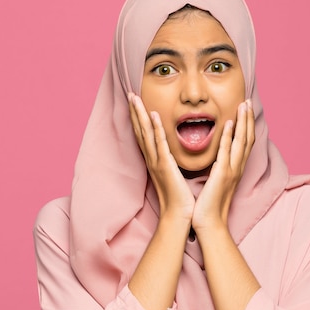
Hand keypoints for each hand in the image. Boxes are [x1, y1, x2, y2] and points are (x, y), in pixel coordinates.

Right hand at [128, 93, 194, 220]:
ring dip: (140, 114)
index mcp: (155, 161)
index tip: (136, 103)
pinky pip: (159, 143)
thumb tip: (173, 153)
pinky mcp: (165, 166)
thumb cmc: (179, 198)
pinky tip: (152, 115)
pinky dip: (155, 128)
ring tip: (135, 98)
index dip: (139, 118)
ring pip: (146, 133)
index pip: (144, 135)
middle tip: (130, 94)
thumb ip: (171, 163)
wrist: (178, 215)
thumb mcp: (174, 175)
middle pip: (140, 130)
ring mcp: (157, 162)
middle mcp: (152, 159)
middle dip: (134, 112)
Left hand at [192, 100, 254, 231]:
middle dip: (248, 118)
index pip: (244, 142)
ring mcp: (231, 171)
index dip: (246, 125)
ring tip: (243, 105)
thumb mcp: (216, 182)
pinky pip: (226, 152)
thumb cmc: (209, 205)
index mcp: (235, 169)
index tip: (245, 109)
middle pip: (247, 138)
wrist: (209, 223)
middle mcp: (237, 168)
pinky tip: (229, 123)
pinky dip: (228, 137)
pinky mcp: (222, 175)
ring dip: (243, 122)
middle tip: (248, 100)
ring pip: (241, 142)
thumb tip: (217, 157)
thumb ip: (219, 167)